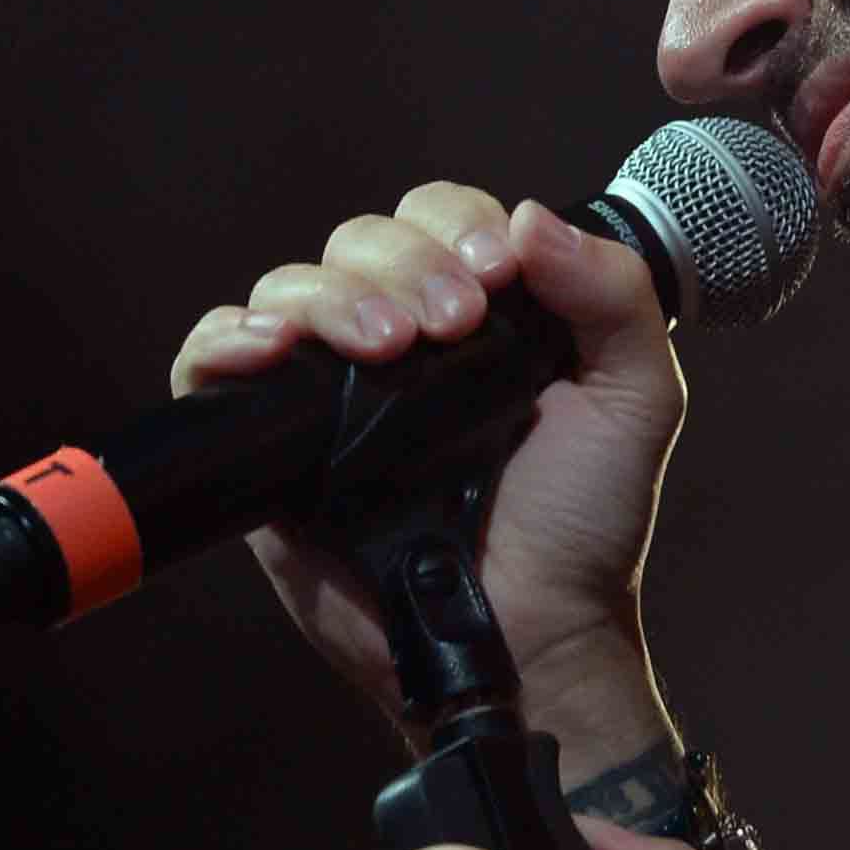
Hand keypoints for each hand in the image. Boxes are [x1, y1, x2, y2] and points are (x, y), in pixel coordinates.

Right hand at [173, 183, 682, 755]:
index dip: (459, 227)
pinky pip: (213, 364)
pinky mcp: (273, 446)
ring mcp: (331, 389)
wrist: (531, 632)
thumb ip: (615, 296)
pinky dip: (225, 340)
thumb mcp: (636, 398)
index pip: (441, 220)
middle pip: (362, 242)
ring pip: (292, 288)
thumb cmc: (582, 524)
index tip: (495, 275)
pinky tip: (269, 350)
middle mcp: (400, 337)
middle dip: (404, 265)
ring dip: (333, 300)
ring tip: (384, 351)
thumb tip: (532, 217)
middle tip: (448, 326)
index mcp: (479, 312)